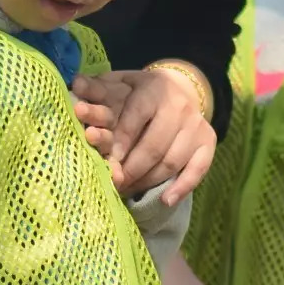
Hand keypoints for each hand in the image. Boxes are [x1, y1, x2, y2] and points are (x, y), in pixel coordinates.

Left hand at [71, 67, 214, 204]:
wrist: (181, 88)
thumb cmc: (140, 92)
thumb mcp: (120, 83)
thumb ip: (99, 89)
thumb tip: (76, 86)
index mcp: (154, 89)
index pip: (135, 119)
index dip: (119, 144)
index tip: (106, 165)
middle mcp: (179, 107)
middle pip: (153, 146)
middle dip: (131, 169)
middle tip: (114, 184)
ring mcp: (195, 125)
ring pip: (171, 162)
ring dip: (148, 182)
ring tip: (128, 191)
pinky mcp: (208, 141)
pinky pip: (198, 169)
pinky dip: (182, 187)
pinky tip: (166, 201)